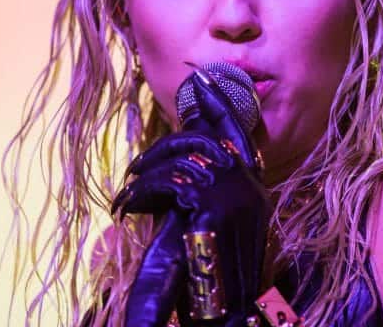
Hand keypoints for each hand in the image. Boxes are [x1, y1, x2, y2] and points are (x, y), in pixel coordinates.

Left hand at [112, 71, 270, 325]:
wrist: (223, 313)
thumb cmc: (210, 272)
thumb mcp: (209, 223)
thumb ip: (201, 189)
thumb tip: (176, 159)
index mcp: (253, 189)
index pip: (240, 133)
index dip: (219, 104)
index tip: (201, 79)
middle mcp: (249, 188)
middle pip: (203, 139)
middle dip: (166, 144)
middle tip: (138, 167)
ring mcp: (233, 197)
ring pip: (181, 159)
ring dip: (147, 173)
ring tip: (130, 193)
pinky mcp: (211, 209)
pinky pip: (167, 182)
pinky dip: (141, 191)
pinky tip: (129, 206)